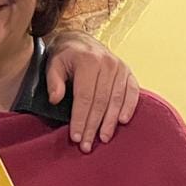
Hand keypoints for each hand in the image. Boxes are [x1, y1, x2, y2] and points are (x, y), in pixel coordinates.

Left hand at [43, 32, 139, 152]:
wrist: (80, 40)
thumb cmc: (65, 56)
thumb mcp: (53, 64)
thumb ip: (53, 81)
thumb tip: (55, 99)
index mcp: (88, 61)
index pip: (84, 97)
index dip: (80, 118)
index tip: (75, 137)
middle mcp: (107, 63)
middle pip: (101, 101)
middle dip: (93, 126)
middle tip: (87, 145)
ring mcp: (120, 67)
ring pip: (116, 100)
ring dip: (110, 122)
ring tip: (103, 139)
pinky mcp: (128, 72)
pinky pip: (132, 92)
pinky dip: (129, 107)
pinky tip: (122, 122)